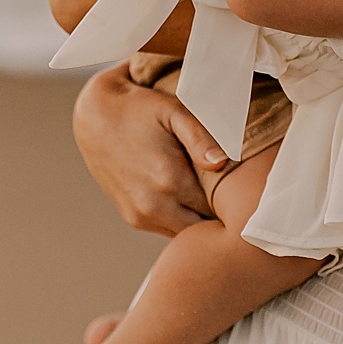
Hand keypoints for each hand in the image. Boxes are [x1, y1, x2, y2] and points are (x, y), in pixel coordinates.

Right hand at [71, 64, 224, 236]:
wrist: (96, 117)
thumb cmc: (140, 109)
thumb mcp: (173, 112)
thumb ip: (201, 137)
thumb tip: (223, 162)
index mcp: (169, 181)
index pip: (220, 209)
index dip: (236, 201)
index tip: (246, 190)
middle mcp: (153, 206)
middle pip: (205, 228)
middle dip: (221, 216)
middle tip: (235, 197)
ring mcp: (141, 216)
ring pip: (187, 233)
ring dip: (201, 220)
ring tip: (213, 197)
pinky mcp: (133, 218)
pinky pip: (169, 230)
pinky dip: (183, 220)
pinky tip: (190, 199)